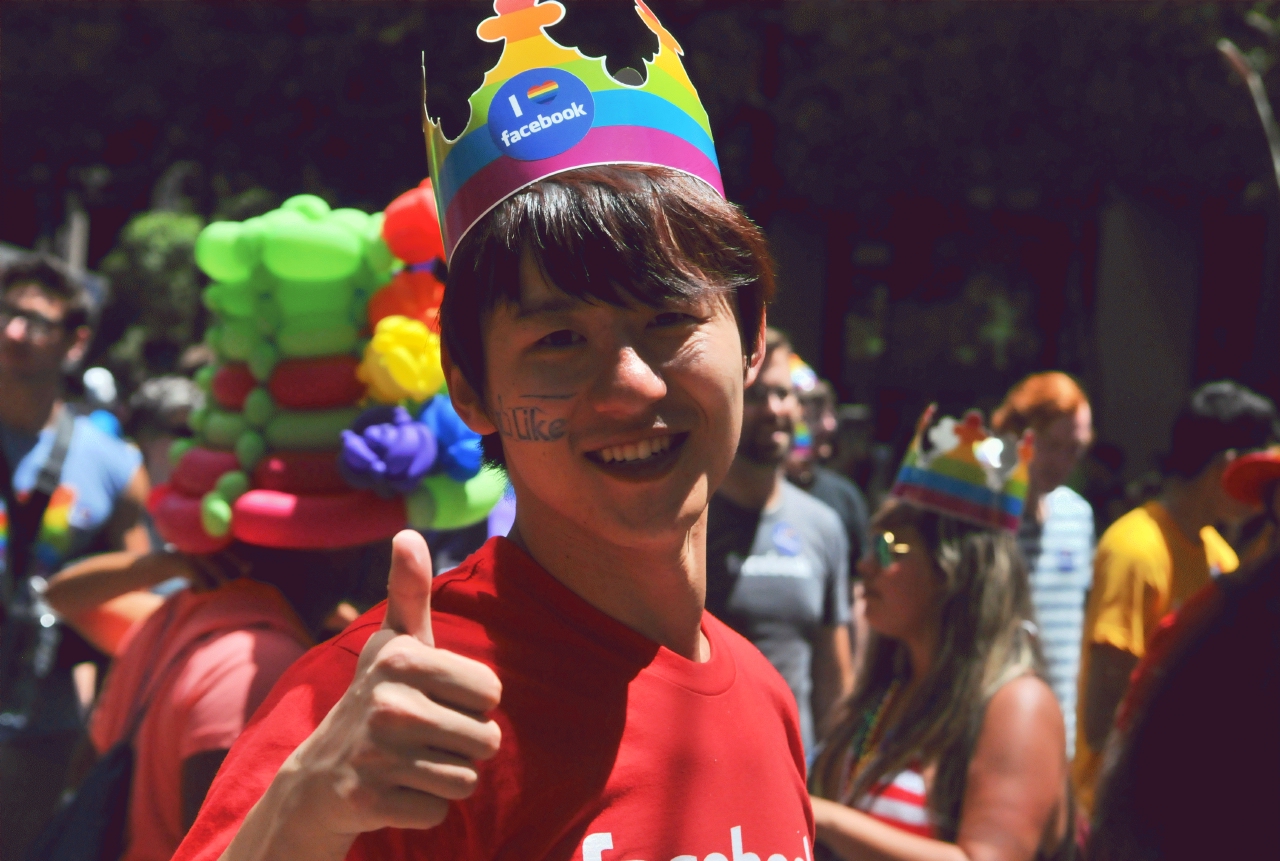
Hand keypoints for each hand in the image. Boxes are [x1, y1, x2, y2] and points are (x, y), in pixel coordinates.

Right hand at [282, 530, 502, 835]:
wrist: (319, 774)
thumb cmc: (377, 697)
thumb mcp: (395, 642)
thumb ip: (410, 590)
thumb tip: (408, 532)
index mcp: (403, 658)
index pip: (492, 691)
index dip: (473, 702)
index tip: (436, 699)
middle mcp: (388, 702)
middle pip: (487, 739)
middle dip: (464, 744)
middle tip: (424, 736)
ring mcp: (377, 753)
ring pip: (467, 779)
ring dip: (447, 776)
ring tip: (412, 761)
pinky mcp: (370, 800)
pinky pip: (440, 810)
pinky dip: (425, 806)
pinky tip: (396, 789)